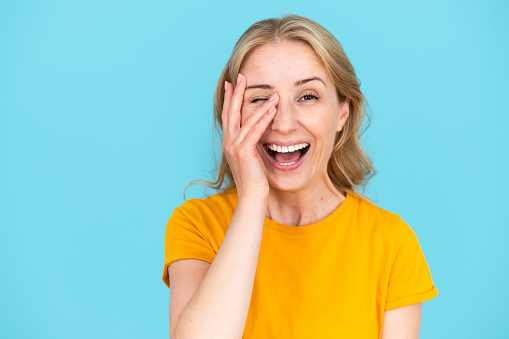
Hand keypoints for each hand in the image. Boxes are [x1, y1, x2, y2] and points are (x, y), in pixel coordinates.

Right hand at [222, 73, 278, 198]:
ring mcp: (234, 146)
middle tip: (241, 75)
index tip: (233, 83)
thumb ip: (253, 144)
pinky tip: (272, 108)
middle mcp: (229, 142)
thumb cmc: (255, 180)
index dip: (230, 98)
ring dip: (259, 103)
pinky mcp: (244, 151)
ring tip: (270, 91)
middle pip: (231, 111)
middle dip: (237, 92)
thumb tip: (262, 133)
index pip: (229, 115)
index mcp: (230, 142)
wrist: (252, 198)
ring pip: (245, 118)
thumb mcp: (253, 158)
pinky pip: (254, 130)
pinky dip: (263, 117)